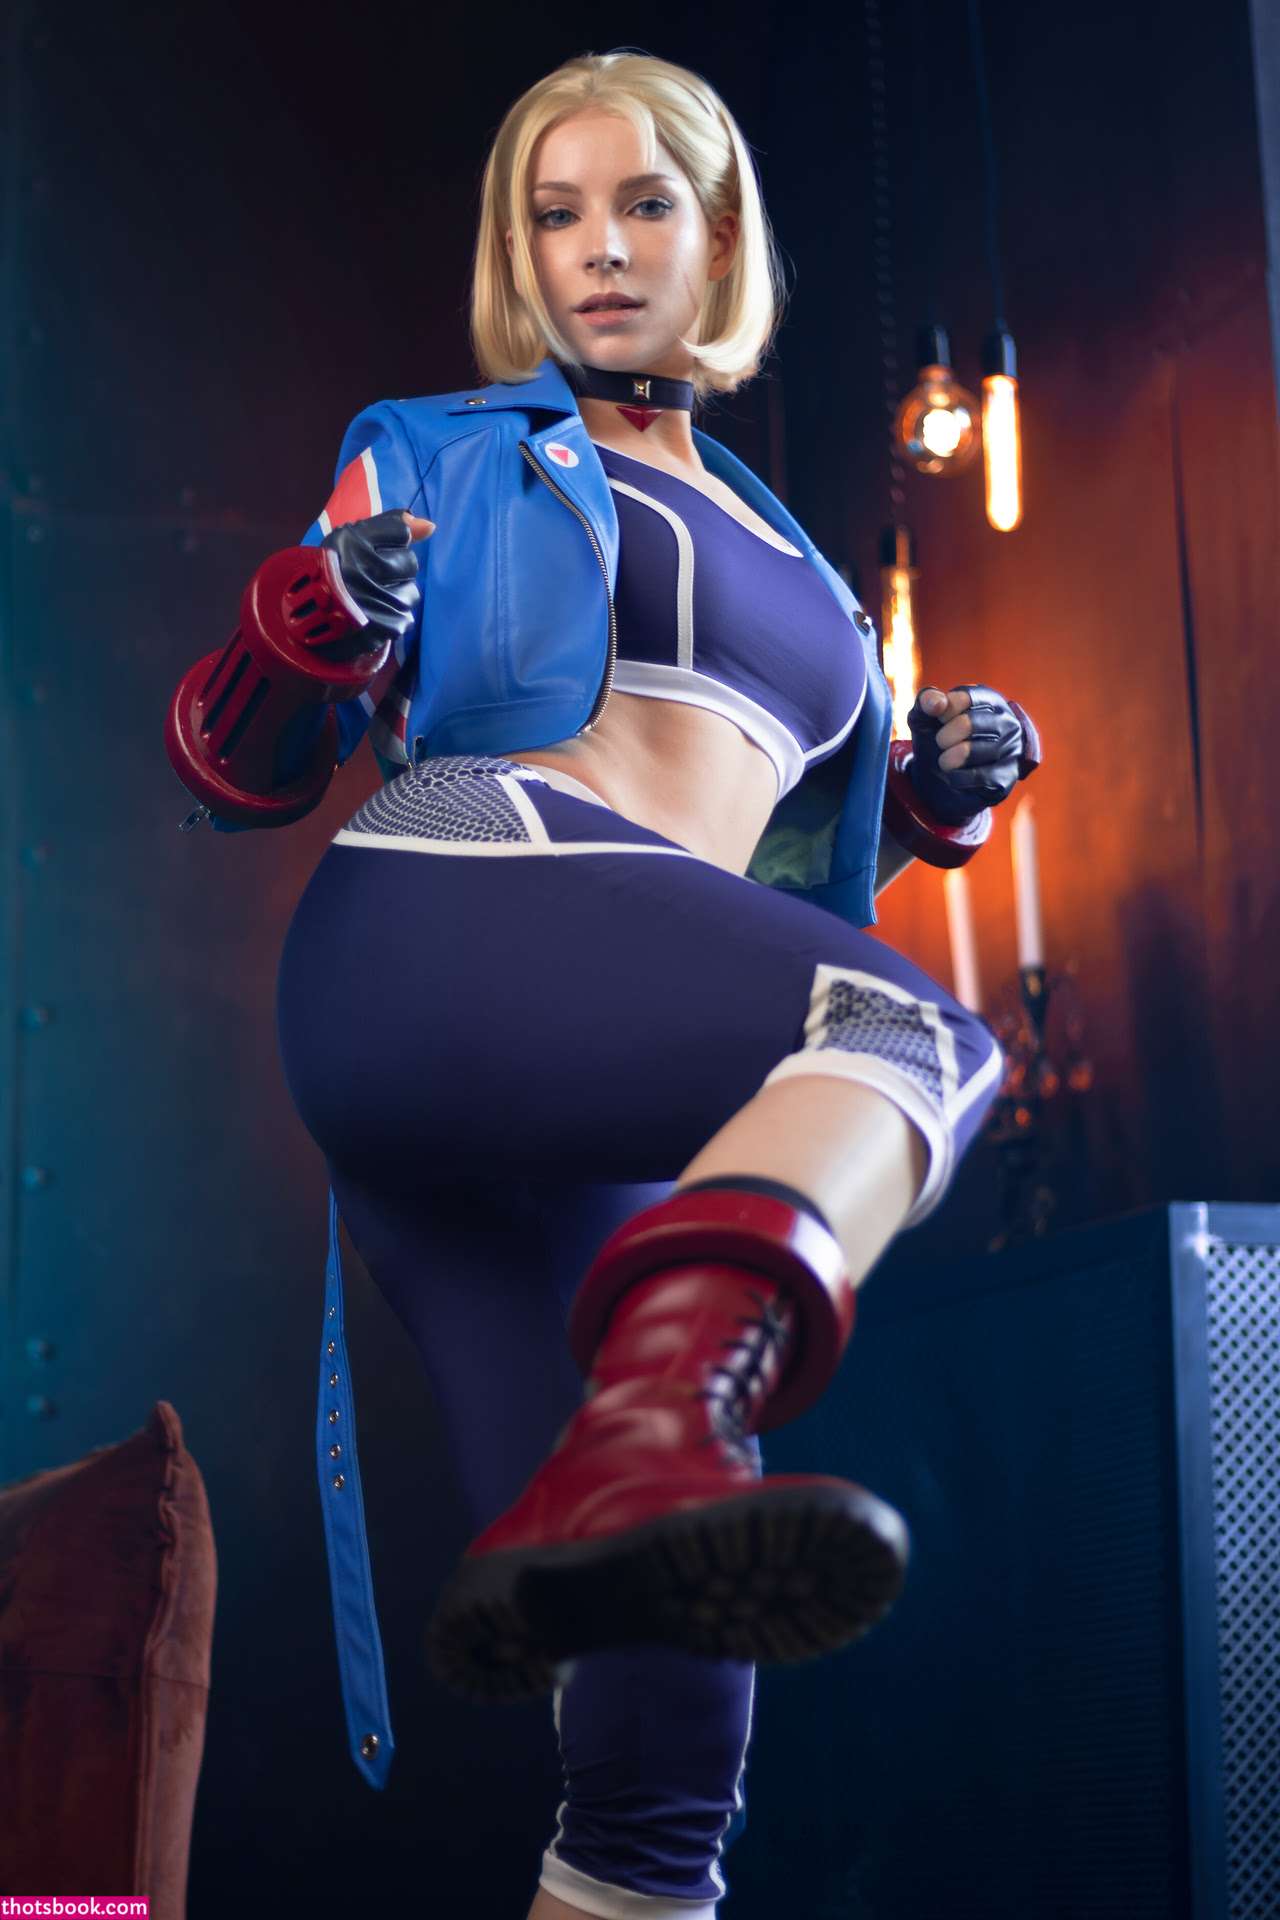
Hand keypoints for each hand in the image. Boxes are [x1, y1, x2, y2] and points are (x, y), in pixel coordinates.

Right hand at [317, 509, 434, 659]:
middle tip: (375, 576)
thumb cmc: (337, 569)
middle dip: (398, 569)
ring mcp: (369, 602)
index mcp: (348, 543)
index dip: (394, 541)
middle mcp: (357, 571)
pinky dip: (393, 617)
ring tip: (374, 597)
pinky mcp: (377, 629)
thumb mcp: (355, 538)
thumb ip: (392, 525)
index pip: (401, 531)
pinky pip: (405, 618)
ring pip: (412, 592)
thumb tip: (432, 526)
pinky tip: (374, 615)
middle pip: (410, 562)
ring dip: (398, 594)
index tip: (377, 550)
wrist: (311, 616)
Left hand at [906, 684, 1039, 823]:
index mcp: (988, 699)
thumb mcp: (928, 715)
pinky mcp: (1008, 774)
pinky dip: (958, 778)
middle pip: (966, 724)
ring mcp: (1011, 748)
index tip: (940, 721)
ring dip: (948, 759)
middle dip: (944, 737)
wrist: (949, 776)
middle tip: (941, 744)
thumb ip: (927, 701)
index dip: (943, 713)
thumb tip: (938, 703)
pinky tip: (954, 775)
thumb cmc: (942, 736)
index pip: (963, 699)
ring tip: (945, 761)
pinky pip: (979, 777)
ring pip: (971, 751)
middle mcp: (1006, 720)